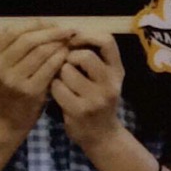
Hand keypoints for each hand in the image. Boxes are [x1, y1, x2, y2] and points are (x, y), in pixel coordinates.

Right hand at [0, 23, 72, 137]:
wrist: (4, 122)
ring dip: (58, 43)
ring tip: (68, 41)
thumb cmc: (7, 91)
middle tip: (67, 29)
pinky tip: (66, 55)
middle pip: (27, 39)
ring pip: (40, 51)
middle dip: (50, 31)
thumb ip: (13, 47)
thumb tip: (44, 25)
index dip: (34, 24)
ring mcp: (13, 80)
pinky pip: (49, 67)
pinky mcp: (29, 91)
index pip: (12, 31)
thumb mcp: (1, 67)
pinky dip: (60, 57)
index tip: (51, 23)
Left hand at [49, 32, 124, 153]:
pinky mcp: (80, 111)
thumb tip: (67, 35)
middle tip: (65, 64)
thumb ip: (93, 58)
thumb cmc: (97, 100)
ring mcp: (95, 98)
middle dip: (69, 57)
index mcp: (117, 71)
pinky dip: (53, 88)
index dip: (87, 35)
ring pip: (67, 71)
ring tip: (61, 81)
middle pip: (85, 56)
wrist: (102, 136)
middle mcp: (110, 83)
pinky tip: (58, 94)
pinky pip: (57, 87)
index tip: (74, 40)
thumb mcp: (104, 78)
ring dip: (58, 73)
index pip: (107, 41)